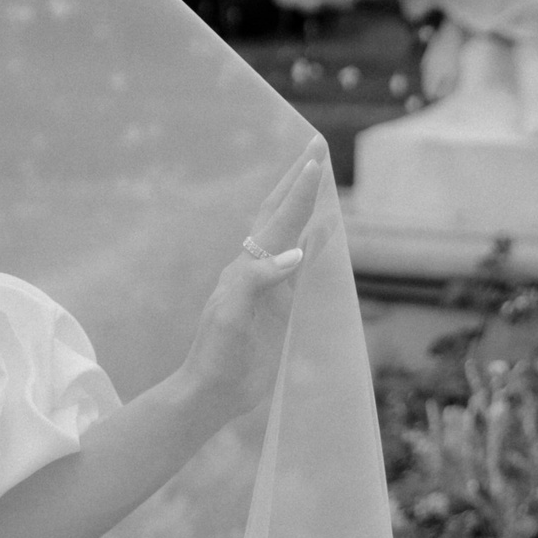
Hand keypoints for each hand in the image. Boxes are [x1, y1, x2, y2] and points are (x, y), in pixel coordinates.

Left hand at [177, 149, 319, 426]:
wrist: (211, 391)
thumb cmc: (217, 355)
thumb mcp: (230, 316)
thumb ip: (257, 282)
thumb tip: (295, 253)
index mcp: (246, 267)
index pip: (278, 221)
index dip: (299, 192)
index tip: (316, 160)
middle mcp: (258, 268)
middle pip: (280, 213)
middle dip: (299, 180)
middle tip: (316, 146)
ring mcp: (270, 285)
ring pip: (290, 232)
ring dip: (305, 203)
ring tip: (318, 176)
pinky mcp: (280, 305)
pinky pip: (302, 264)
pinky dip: (315, 243)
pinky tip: (325, 233)